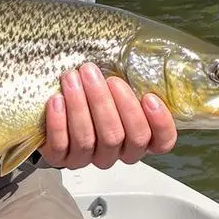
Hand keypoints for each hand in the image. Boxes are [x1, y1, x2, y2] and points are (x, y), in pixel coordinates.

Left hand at [39, 63, 176, 169]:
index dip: (159, 124)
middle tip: (93, 73)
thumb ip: (126, 84)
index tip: (149, 98)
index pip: (161, 142)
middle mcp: (116, 153)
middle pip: (117, 136)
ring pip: (87, 140)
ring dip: (79, 106)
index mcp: (137, 139)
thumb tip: (129, 59)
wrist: (57, 111)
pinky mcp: (61, 159)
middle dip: (104, 102)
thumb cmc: (93, 95)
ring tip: (72, 78)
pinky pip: (60, 147)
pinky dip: (58, 123)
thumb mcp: (115, 88)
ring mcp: (88, 159)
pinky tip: (57, 100)